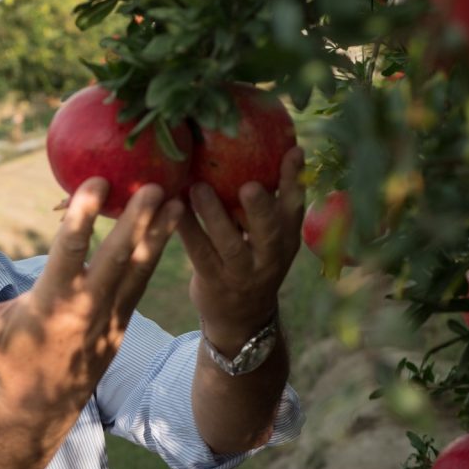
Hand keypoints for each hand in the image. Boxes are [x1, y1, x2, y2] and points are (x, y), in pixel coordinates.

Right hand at [0, 178, 183, 422]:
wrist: (45, 403)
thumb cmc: (10, 358)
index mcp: (54, 303)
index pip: (70, 255)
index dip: (83, 219)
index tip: (96, 184)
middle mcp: (87, 308)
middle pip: (117, 259)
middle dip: (137, 223)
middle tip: (155, 186)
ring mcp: (111, 316)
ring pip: (140, 270)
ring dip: (159, 236)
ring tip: (179, 201)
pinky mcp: (123, 320)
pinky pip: (143, 281)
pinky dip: (157, 254)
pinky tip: (171, 228)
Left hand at [179, 146, 304, 350]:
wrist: (241, 320)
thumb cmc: (252, 262)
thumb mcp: (270, 239)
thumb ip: (267, 205)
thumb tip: (265, 148)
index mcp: (287, 240)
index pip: (295, 208)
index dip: (295, 181)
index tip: (294, 150)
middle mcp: (269, 258)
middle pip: (269, 232)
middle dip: (261, 208)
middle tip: (250, 184)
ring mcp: (241, 273)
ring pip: (230, 245)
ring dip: (214, 216)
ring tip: (198, 188)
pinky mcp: (213, 282)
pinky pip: (199, 254)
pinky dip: (187, 231)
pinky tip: (172, 209)